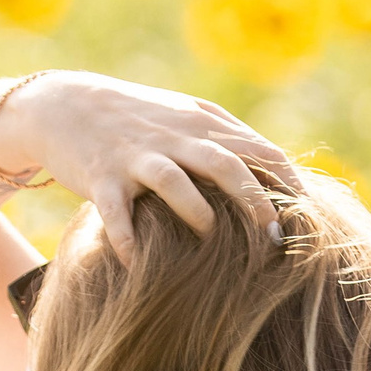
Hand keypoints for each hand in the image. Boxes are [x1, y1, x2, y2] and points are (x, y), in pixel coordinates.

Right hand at [0, 72, 294, 254]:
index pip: (258, 150)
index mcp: (200, 124)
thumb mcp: (183, 117)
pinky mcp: (100, 177)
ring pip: (175, 181)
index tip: (307, 215)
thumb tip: (275, 169)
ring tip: (209, 239)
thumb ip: (225, 138)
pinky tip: (135, 265)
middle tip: (273, 238)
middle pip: (226, 165)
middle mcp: (173, 138)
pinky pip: (116, 213)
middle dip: (254, 202)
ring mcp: (136, 157)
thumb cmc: (133, 120)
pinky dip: (126, 239)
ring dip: (197, 212)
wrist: (62, 105)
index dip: (287, 182)